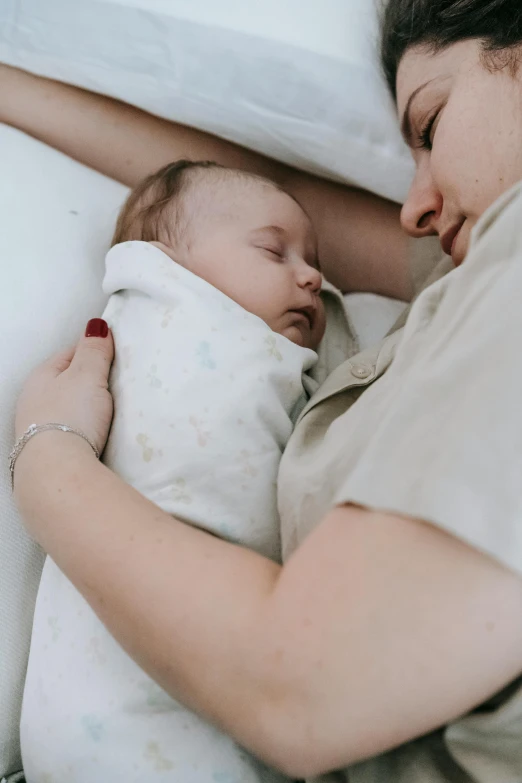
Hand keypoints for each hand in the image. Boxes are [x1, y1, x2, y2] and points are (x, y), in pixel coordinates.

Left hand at [15, 319, 114, 455]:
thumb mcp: (87, 375)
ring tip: (108, 413)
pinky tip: (94, 436)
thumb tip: (96, 326)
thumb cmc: (70, 416)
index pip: (69, 353)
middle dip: (88, 382)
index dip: (93, 351)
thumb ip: (94, 350)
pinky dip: (81, 430)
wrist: (56, 471)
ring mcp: (36, 429)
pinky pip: (68, 432)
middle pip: (66, 383)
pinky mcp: (46, 453)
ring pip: (65, 408)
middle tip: (115, 385)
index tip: (115, 355)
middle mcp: (32, 400)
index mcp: (40, 376)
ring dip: (84, 408)